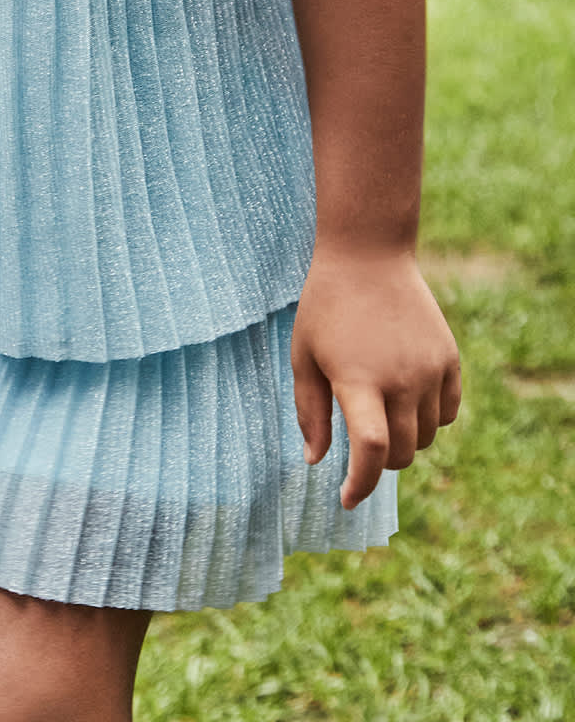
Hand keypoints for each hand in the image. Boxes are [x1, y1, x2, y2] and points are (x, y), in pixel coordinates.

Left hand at [292, 246, 461, 508]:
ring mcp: (430, 370)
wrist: (368, 255)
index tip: (346, 498)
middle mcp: (400, 380)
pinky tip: (408, 397)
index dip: (360, 484)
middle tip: (360, 441)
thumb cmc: (325, 306)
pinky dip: (430, 418)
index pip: (371, 451)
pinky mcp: (450, 359)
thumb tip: (317, 460)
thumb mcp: (304, 356)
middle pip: (399, 453)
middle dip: (377, 460)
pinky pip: (448, 413)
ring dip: (404, 439)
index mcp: (358, 380)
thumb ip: (310, 411)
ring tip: (381, 409)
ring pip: (426, 437)